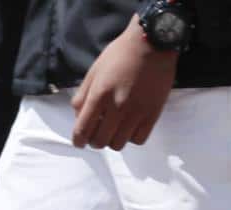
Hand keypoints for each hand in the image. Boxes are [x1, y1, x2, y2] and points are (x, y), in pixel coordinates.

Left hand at [72, 19, 178, 149]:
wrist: (152, 43)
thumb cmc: (121, 54)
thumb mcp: (95, 70)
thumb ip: (83, 94)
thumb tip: (78, 116)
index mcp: (99, 94)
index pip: (83, 129)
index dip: (78, 140)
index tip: (80, 142)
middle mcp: (116, 107)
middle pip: (100, 141)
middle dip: (94, 141)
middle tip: (97, 132)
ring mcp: (136, 112)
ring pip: (118, 144)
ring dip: (113, 140)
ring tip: (115, 129)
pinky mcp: (152, 114)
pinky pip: (138, 140)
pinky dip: (131, 137)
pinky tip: (130, 127)